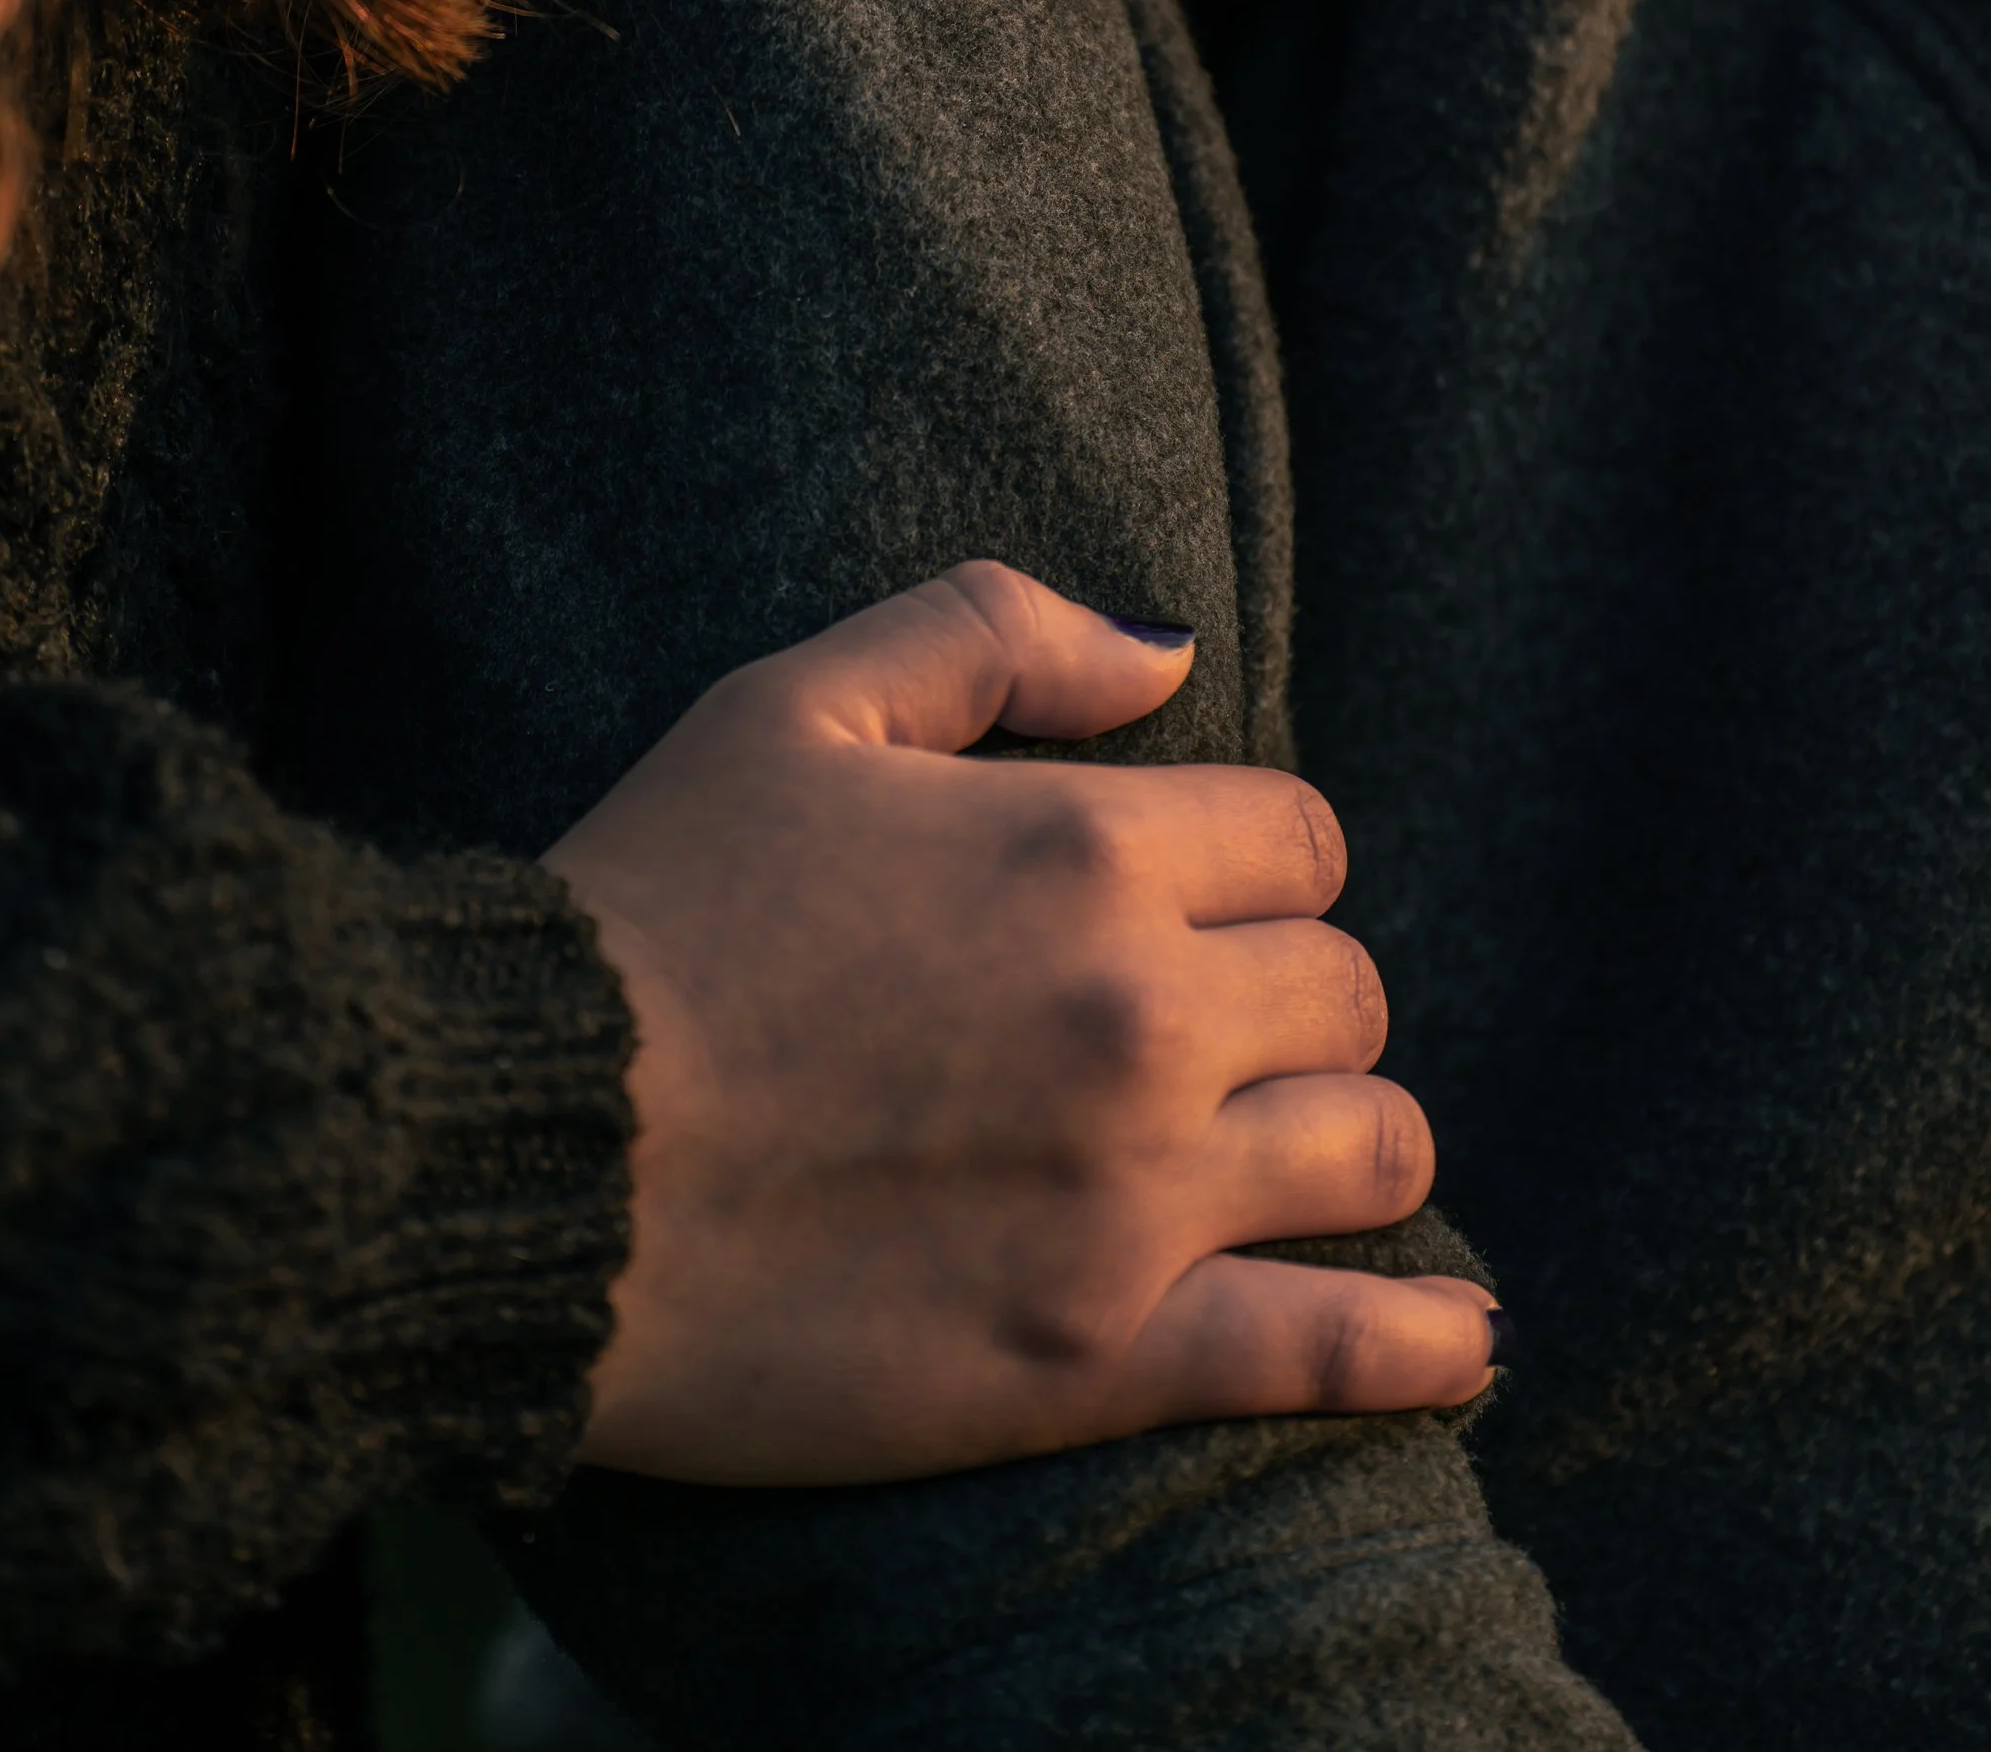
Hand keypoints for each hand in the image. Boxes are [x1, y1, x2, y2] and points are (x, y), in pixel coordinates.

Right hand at [547, 562, 1495, 1484]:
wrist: (530, 1156)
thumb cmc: (649, 906)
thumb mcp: (795, 702)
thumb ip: (997, 634)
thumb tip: (1174, 653)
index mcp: (1083, 849)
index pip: (1301, 840)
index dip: (1251, 862)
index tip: (1186, 899)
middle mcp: (1142, 1016)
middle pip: (1348, 990)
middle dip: (1287, 994)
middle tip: (1193, 1025)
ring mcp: (1133, 1197)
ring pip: (1371, 1151)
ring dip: (1343, 1139)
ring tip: (1280, 1150)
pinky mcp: (1096, 1357)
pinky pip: (1327, 1350)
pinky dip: (1416, 1347)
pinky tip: (1460, 1344)